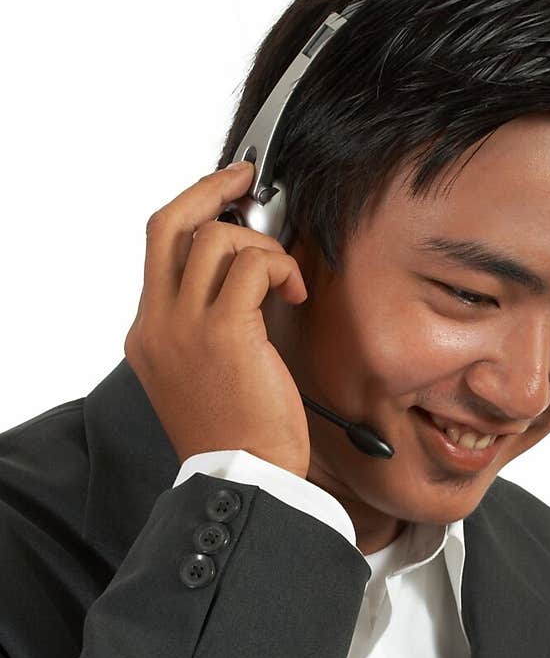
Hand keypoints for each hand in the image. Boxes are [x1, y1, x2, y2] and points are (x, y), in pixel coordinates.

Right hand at [124, 162, 311, 476]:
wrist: (244, 477)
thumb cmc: (237, 434)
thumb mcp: (202, 373)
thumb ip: (206, 323)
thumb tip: (243, 273)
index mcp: (148, 333)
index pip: (161, 247)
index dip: (195, 211)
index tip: (224, 193)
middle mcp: (157, 323)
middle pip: (171, 223)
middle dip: (211, 188)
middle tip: (246, 179)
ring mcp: (186, 325)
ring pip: (217, 237)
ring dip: (262, 245)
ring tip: (282, 279)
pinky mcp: (224, 331)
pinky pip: (252, 266)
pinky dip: (280, 267)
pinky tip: (293, 292)